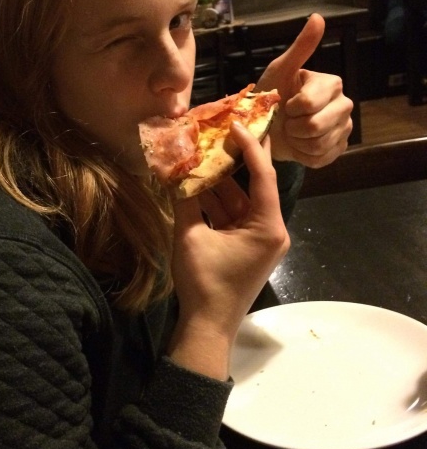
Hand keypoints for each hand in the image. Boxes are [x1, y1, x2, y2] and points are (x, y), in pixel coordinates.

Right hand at [167, 122, 289, 379]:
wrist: (208, 326)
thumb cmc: (204, 282)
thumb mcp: (190, 237)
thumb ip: (185, 201)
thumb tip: (177, 170)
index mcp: (267, 226)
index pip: (262, 176)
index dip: (250, 147)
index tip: (237, 122)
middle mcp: (270, 228)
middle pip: (254, 185)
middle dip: (236, 158)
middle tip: (225, 128)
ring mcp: (258, 237)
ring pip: (240, 199)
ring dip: (221, 180)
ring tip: (203, 151)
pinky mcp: (246, 244)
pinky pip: (233, 215)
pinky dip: (217, 201)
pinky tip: (197, 182)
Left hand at [255, 13, 352, 167]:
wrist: (267, 128)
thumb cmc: (272, 97)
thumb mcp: (279, 70)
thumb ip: (300, 47)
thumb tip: (317, 17)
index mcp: (332, 84)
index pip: (309, 103)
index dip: (291, 108)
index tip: (285, 104)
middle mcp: (344, 105)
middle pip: (316, 125)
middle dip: (293, 127)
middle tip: (287, 121)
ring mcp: (344, 129)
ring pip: (318, 144)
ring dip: (296, 142)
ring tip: (292, 133)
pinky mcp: (338, 149)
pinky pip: (320, 159)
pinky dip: (302, 155)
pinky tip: (298, 145)